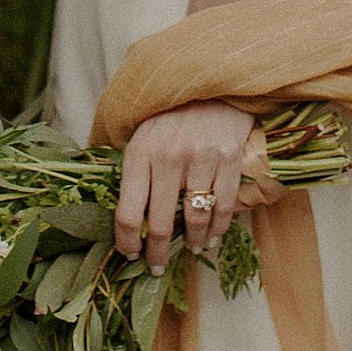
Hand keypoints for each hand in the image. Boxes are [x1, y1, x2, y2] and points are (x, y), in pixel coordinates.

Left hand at [113, 94, 257, 267]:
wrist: (210, 82)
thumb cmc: (171, 116)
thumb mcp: (141, 136)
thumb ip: (131, 172)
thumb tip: (122, 217)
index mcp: (140, 154)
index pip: (128, 213)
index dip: (128, 242)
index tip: (131, 255)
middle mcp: (168, 157)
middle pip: (161, 224)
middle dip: (158, 254)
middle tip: (158, 267)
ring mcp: (201, 158)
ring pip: (196, 219)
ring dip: (193, 242)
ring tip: (191, 249)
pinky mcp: (229, 158)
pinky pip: (224, 206)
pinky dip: (218, 228)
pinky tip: (212, 236)